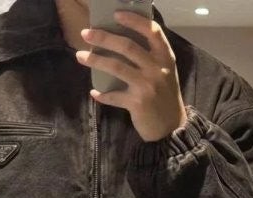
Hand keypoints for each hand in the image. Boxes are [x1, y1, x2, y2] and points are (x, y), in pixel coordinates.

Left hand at [76, 10, 186, 142]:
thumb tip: (122, 41)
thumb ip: (151, 57)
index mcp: (165, 57)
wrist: (171, 128)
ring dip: (96, 61)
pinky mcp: (138, 103)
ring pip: (116, 67)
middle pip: (127, 46)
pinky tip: (94, 92)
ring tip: (80, 56)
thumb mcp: (165, 72)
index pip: (151, 31)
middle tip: (86, 34)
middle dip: (104, 38)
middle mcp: (157, 68)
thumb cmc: (164, 97)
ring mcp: (147, 86)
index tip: (116, 14)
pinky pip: (114, 95)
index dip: (134, 20)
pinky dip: (103, 95)